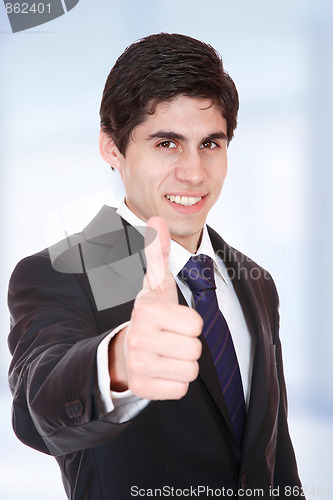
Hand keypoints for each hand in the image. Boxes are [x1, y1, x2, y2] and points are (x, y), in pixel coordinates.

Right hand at [109, 217, 202, 399]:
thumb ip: (158, 253)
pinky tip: (161, 370)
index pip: (196, 325)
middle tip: (170, 339)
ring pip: (190, 371)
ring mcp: (139, 365)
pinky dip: (175, 382)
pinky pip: (180, 389)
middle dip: (187, 345)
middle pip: (195, 350)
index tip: (173, 321)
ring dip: (182, 364)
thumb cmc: (148, 316)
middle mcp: (139, 338)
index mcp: (146, 311)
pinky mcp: (143, 388)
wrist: (124, 350)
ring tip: (166, 354)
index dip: (190, 323)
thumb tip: (156, 218)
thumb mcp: (155, 285)